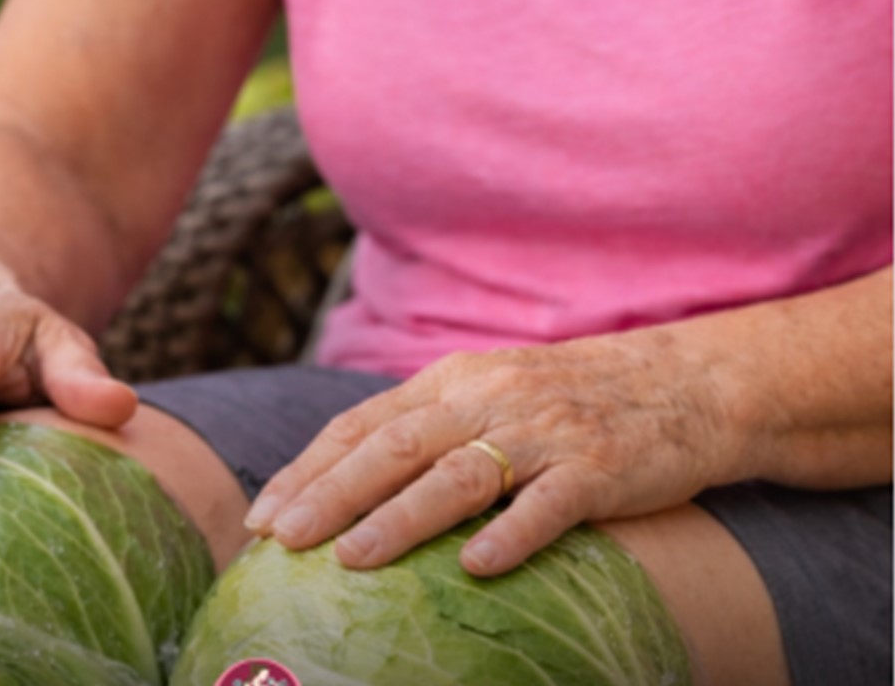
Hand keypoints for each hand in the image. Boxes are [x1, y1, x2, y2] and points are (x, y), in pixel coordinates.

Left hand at [244, 331, 753, 575]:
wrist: (685, 382)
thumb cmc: (569, 401)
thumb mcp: (487, 396)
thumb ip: (425, 429)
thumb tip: (343, 487)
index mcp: (451, 381)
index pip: (362, 425)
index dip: (308, 470)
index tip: (262, 515)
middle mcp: (488, 397)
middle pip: (394, 447)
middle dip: (329, 494)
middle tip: (280, 539)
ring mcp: (544, 431)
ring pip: (458, 473)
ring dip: (400, 517)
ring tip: (351, 559)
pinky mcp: (601, 466)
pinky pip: (551, 503)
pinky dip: (511, 532)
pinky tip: (475, 565)